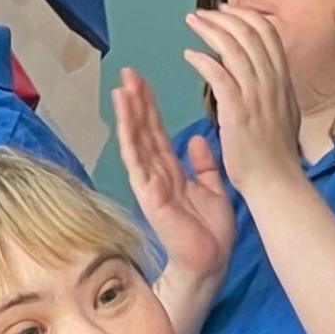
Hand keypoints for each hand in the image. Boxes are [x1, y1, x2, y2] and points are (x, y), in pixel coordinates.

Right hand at [114, 66, 233, 287]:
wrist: (211, 262)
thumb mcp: (212, 189)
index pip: (155, 131)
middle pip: (142, 131)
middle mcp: (155, 175)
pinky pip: (138, 164)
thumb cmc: (210, 232)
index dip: (148, 105)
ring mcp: (149, 185)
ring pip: (136, 143)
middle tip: (127, 71)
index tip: (141, 80)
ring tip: (121, 88)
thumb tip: (196, 140)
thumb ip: (202, 165)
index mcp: (170, 171)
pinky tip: (126, 121)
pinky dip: (131, 141)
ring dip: (128, 115)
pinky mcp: (149, 197)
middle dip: (135, 101)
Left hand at [179, 6, 305, 196]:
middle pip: (249, 33)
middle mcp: (272, 81)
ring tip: (192, 23)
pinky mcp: (237, 109)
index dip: (245, 16)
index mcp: (283, 79)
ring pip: (233, 47)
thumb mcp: (285, 111)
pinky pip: (218, 74)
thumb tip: (268, 72)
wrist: (275, 180)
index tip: (226, 11)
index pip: (268, 33)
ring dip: (209, 30)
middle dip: (223, 17)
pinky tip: (189, 55)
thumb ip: (275, 88)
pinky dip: (202, 60)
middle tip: (202, 13)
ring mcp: (256, 94)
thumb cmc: (276, 153)